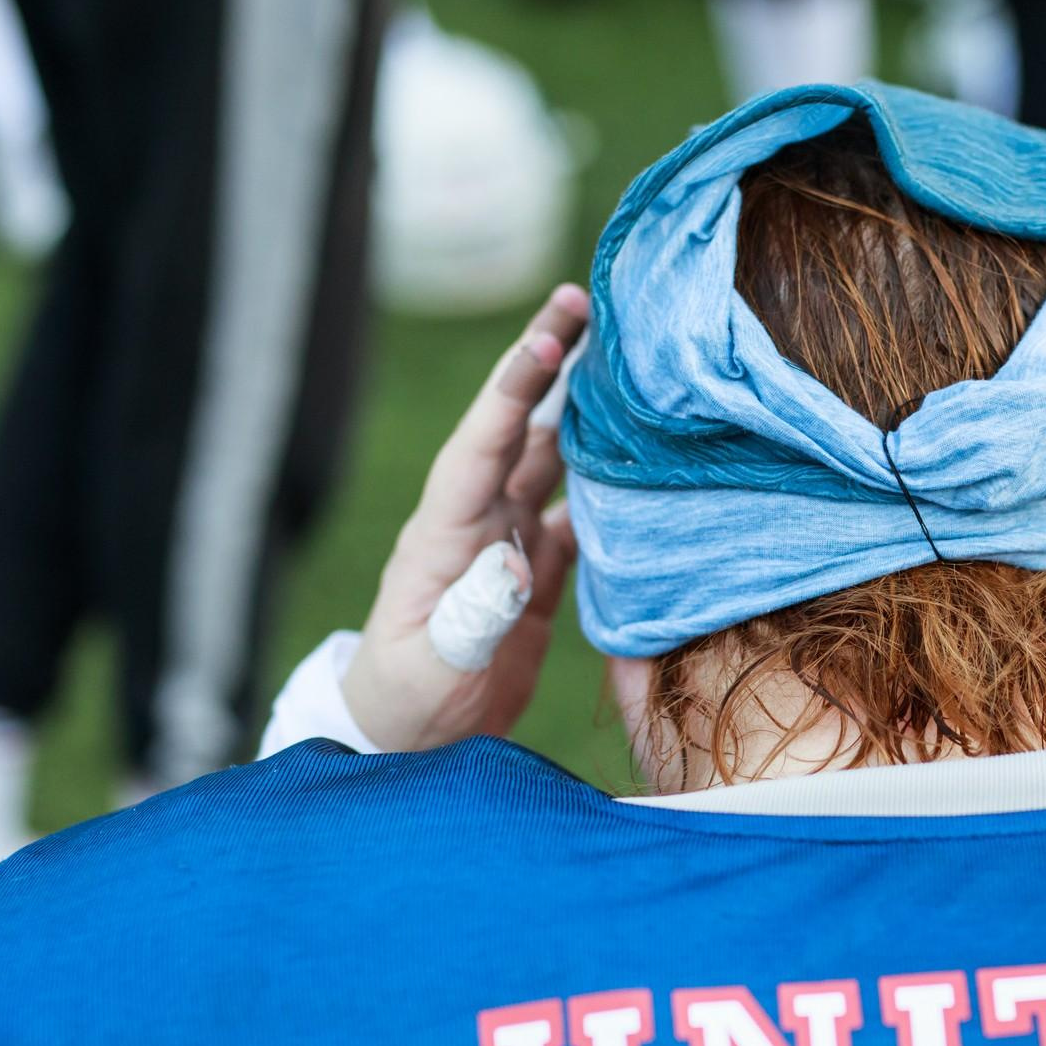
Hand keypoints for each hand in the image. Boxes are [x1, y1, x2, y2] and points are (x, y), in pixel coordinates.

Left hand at [342, 285, 588, 751]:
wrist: (403, 747)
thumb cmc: (405, 710)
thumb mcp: (430, 672)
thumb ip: (469, 620)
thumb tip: (516, 563)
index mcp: (443, 535)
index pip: (481, 444)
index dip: (515, 388)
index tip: (550, 335)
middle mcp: (475, 523)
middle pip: (516, 427)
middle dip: (548, 363)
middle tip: (585, 297)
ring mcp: (504, 544)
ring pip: (548, 459)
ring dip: (581, 410)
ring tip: (623, 356)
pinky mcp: (531, 575)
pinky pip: (574, 512)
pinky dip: (606, 480)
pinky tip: (642, 456)